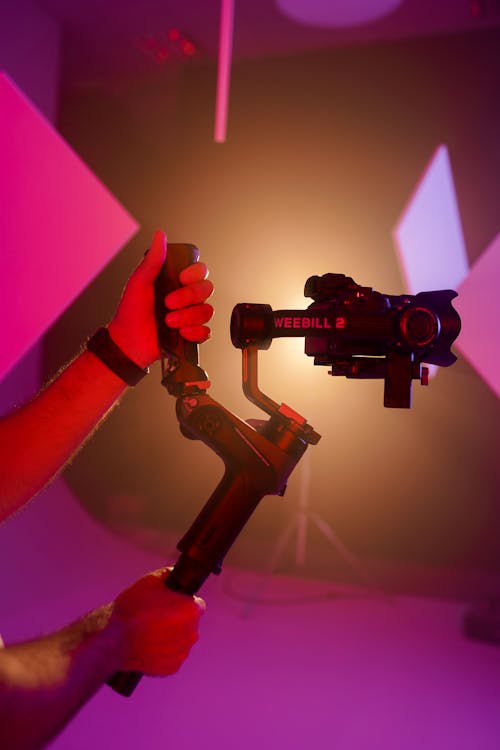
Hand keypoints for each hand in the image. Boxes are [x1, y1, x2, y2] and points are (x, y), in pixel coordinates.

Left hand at [108, 230, 213, 367]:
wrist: (128, 342)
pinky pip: (207, 331)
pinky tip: (181, 333)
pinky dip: (195, 333)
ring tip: (168, 322)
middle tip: (167, 304)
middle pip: (207, 289)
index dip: (196, 273)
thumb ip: (152, 260)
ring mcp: (191, 316)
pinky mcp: (192, 335)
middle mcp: (187, 297)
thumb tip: (159, 235)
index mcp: (177, 282)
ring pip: (207, 311)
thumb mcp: (139, 282)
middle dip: (188, 297)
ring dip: (188, 317)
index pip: (201, 271)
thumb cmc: (131, 311)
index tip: (181, 278)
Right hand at [111, 568, 204, 675]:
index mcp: (190, 610)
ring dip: (172, 636)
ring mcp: (182, 652)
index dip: (183, 602)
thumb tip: (173, 576)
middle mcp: (191, 633)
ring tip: (152, 632)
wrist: (114, 639)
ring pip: (182, 640)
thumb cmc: (132, 610)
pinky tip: (150, 646)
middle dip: (178, 620)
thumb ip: (168, 575)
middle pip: (190, 623)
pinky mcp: (172, 668)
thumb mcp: (150, 580)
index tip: (171, 604)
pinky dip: (164, 652)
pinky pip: (173, 656)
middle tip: (158, 617)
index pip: (196, 604)